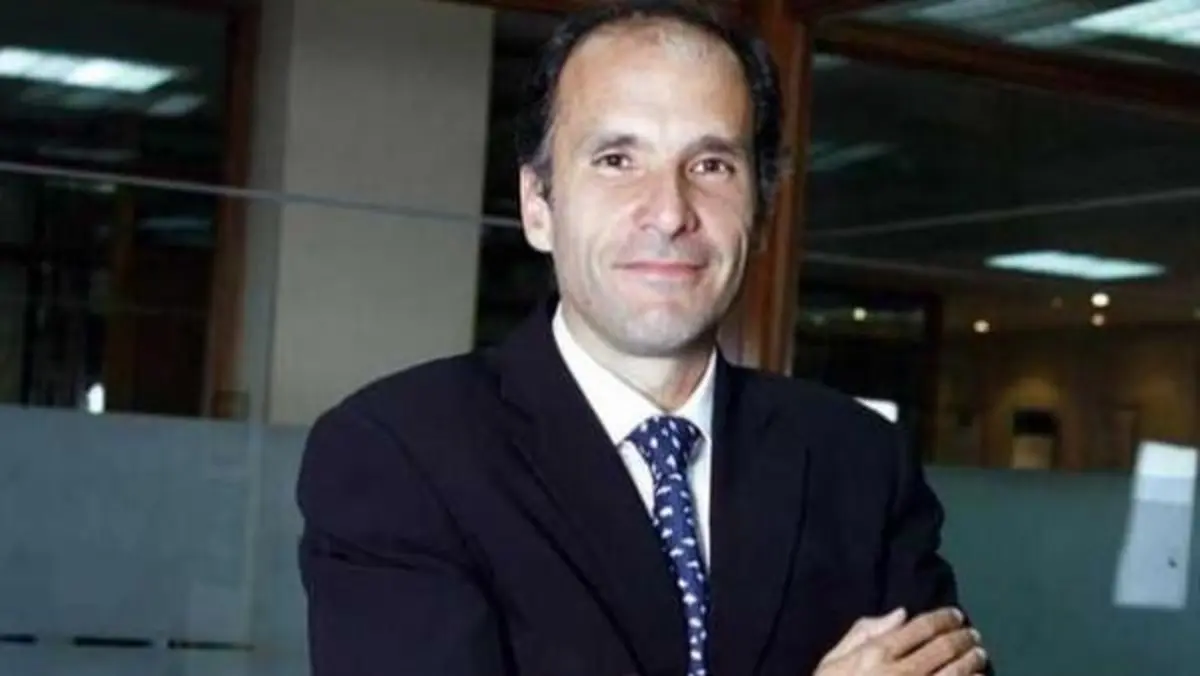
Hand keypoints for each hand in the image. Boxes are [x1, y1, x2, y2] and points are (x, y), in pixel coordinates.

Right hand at [814, 607, 987, 674]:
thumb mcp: (833, 661)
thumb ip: (863, 633)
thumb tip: (901, 614)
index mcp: (878, 653)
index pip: (921, 627)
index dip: (943, 617)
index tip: (955, 615)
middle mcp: (902, 671)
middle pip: (943, 647)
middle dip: (962, 636)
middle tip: (972, 634)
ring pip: (957, 672)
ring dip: (973, 659)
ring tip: (979, 654)